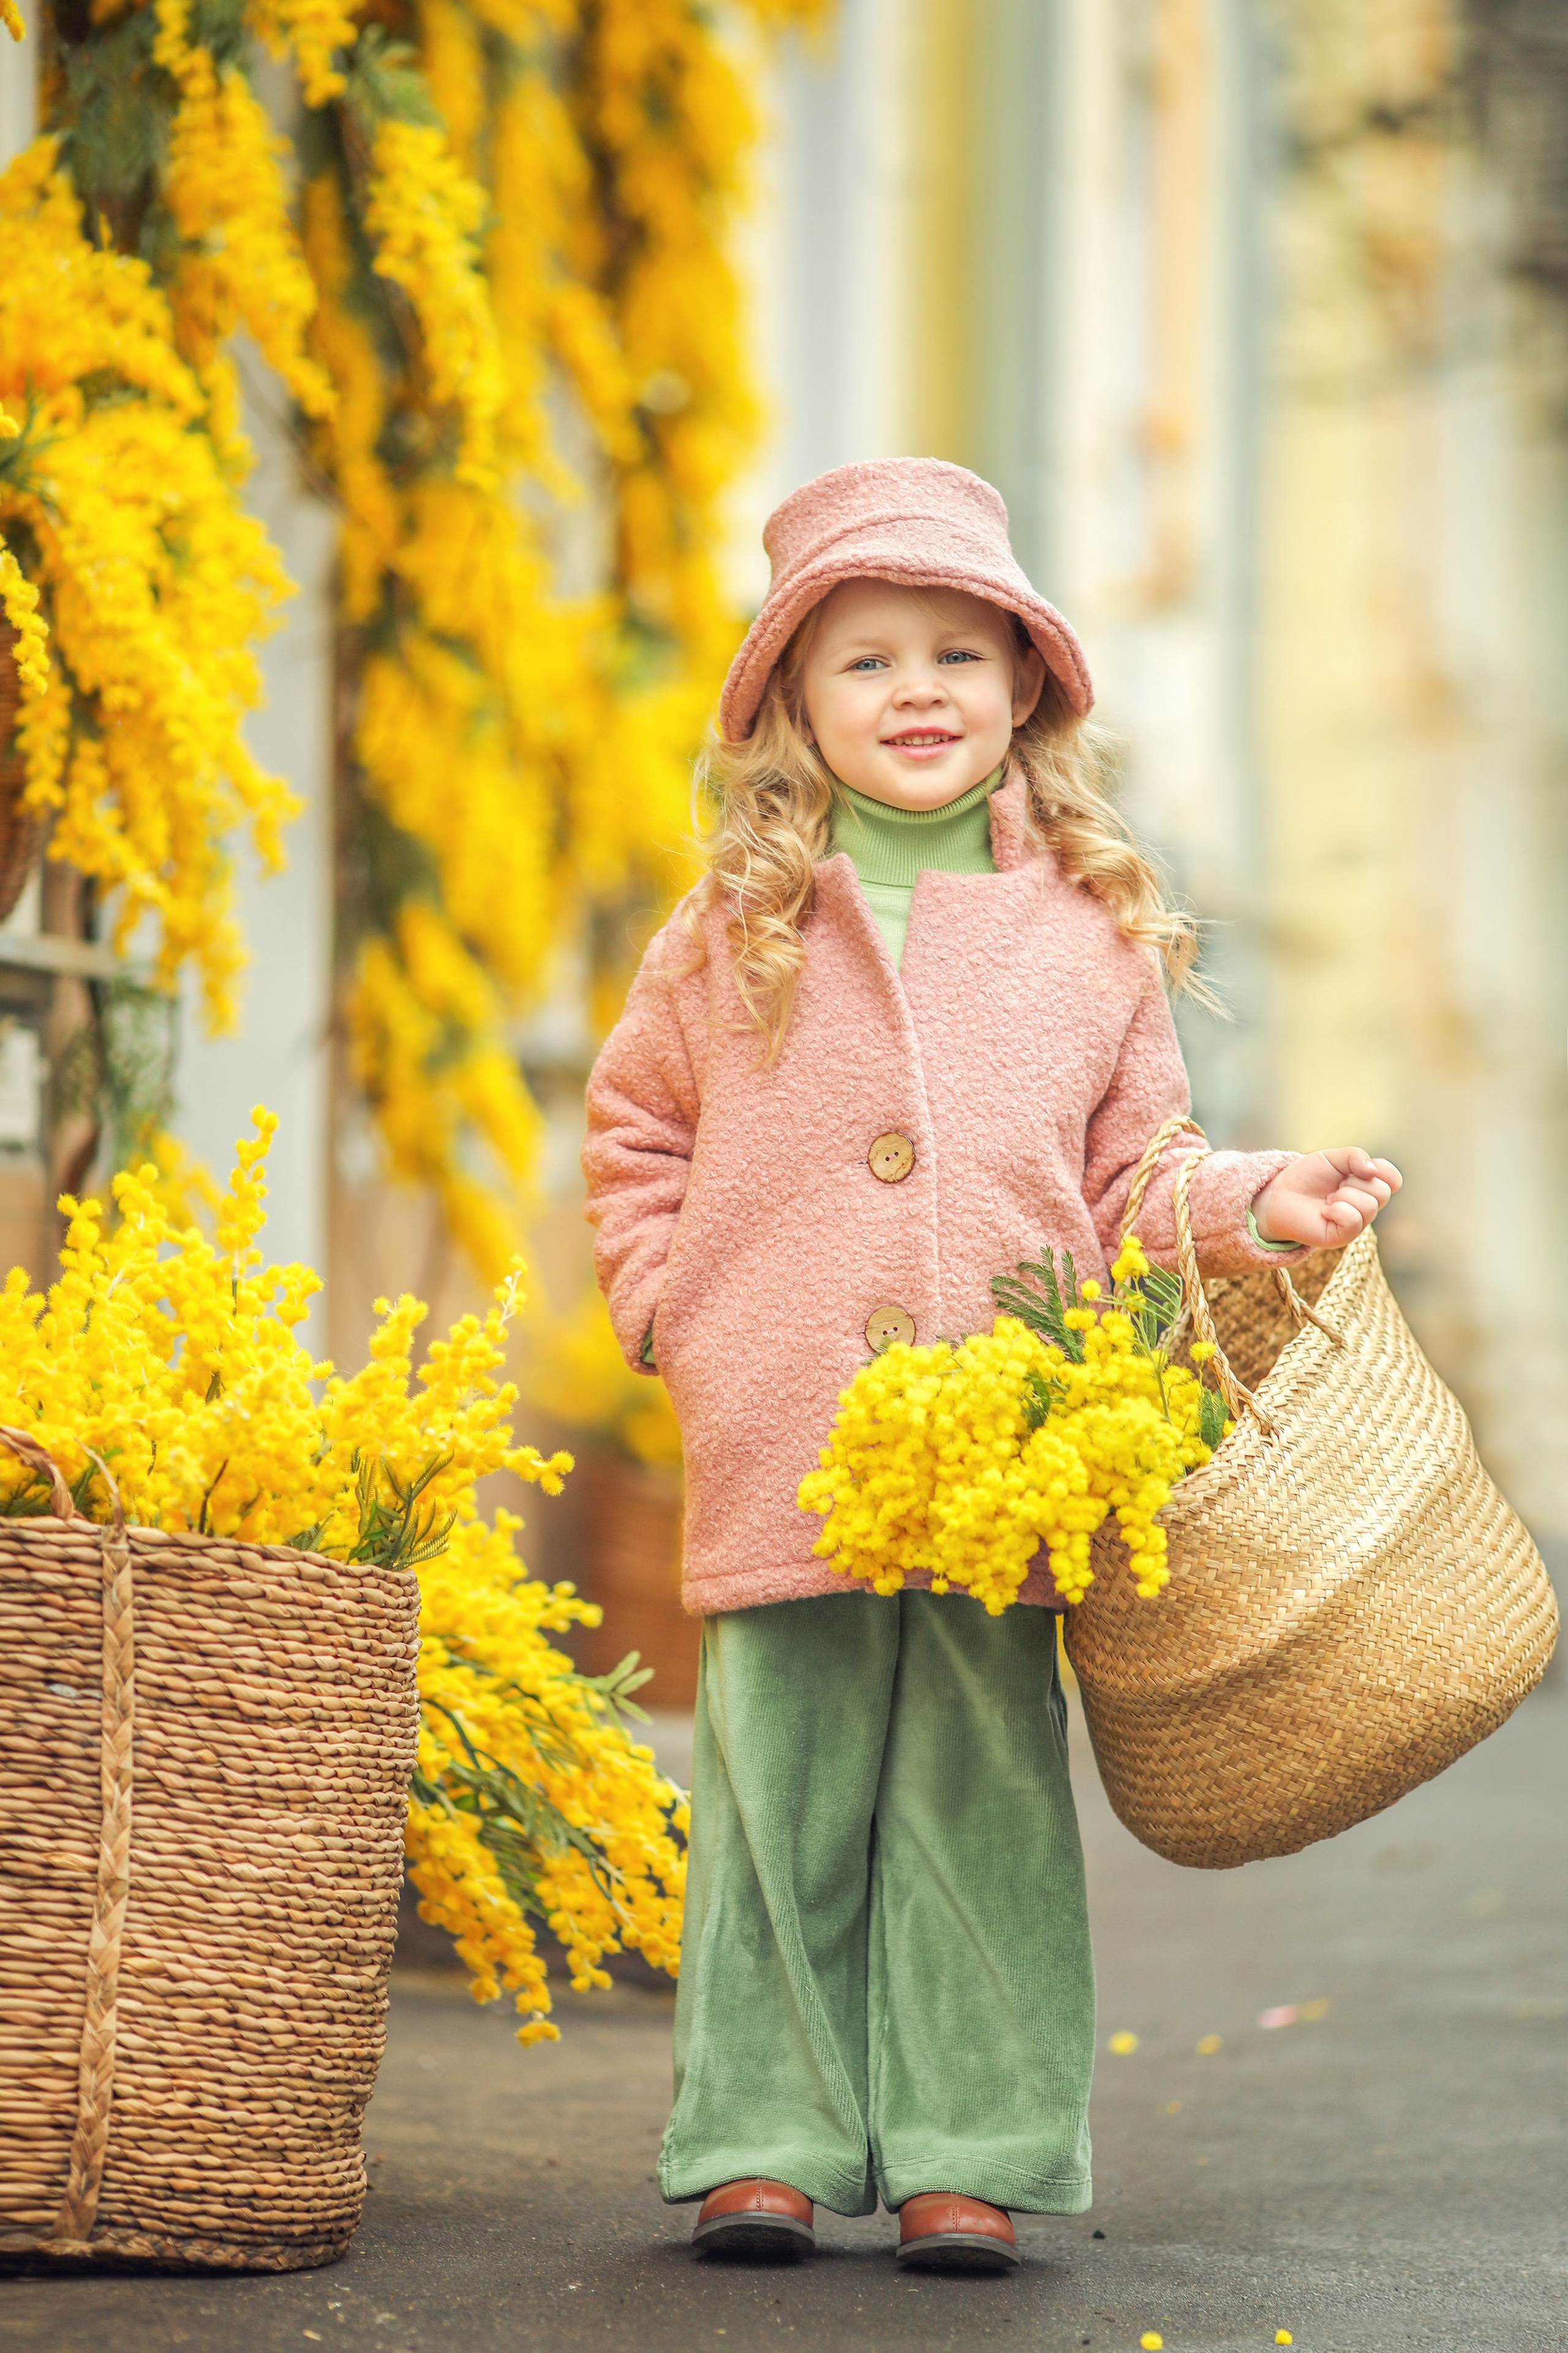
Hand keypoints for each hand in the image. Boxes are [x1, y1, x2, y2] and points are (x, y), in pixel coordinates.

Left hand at [1252, 1147, 1401, 1249]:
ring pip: (1369, 1205)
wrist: (1280, 1194)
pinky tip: (1324, 1211)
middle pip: (1382, 1191)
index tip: (1357, 1167)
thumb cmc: (1306, 1177)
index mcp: (1368, 1186)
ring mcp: (1357, 1223)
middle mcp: (1366, 1206)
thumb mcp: (1332, 1158)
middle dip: (1355, 1181)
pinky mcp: (1343, 1237)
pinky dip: (1337, 1210)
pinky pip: (1353, 1220)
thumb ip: (1355, 1156)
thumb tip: (1372, 1171)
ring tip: (1328, 1198)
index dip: (1381, 1169)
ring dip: (1343, 1195)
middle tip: (1335, 1185)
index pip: (1393, 1179)